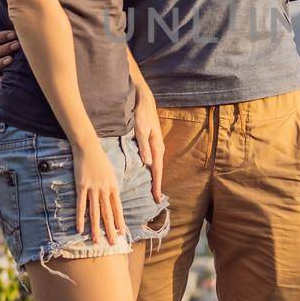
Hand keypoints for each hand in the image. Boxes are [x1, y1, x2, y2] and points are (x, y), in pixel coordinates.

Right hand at [75, 143, 126, 245]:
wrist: (88, 148)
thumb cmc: (100, 160)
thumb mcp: (111, 174)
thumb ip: (112, 187)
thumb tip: (113, 200)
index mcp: (114, 187)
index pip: (118, 209)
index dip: (119, 222)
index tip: (121, 233)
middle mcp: (105, 190)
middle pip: (108, 214)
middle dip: (111, 230)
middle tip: (113, 243)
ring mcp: (93, 189)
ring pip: (95, 213)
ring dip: (96, 228)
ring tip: (97, 241)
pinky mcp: (81, 187)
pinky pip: (81, 205)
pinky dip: (80, 218)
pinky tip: (80, 228)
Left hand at [132, 85, 164, 202]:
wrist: (144, 101)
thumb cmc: (142, 115)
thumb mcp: (141, 130)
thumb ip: (143, 146)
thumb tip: (148, 164)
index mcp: (157, 147)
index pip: (157, 171)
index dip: (156, 185)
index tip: (156, 198)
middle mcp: (158, 149)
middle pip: (157, 171)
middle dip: (156, 185)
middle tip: (154, 200)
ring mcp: (155, 146)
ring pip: (155, 166)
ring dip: (154, 178)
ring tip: (152, 190)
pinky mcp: (151, 143)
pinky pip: (152, 160)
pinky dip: (151, 169)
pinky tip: (147, 173)